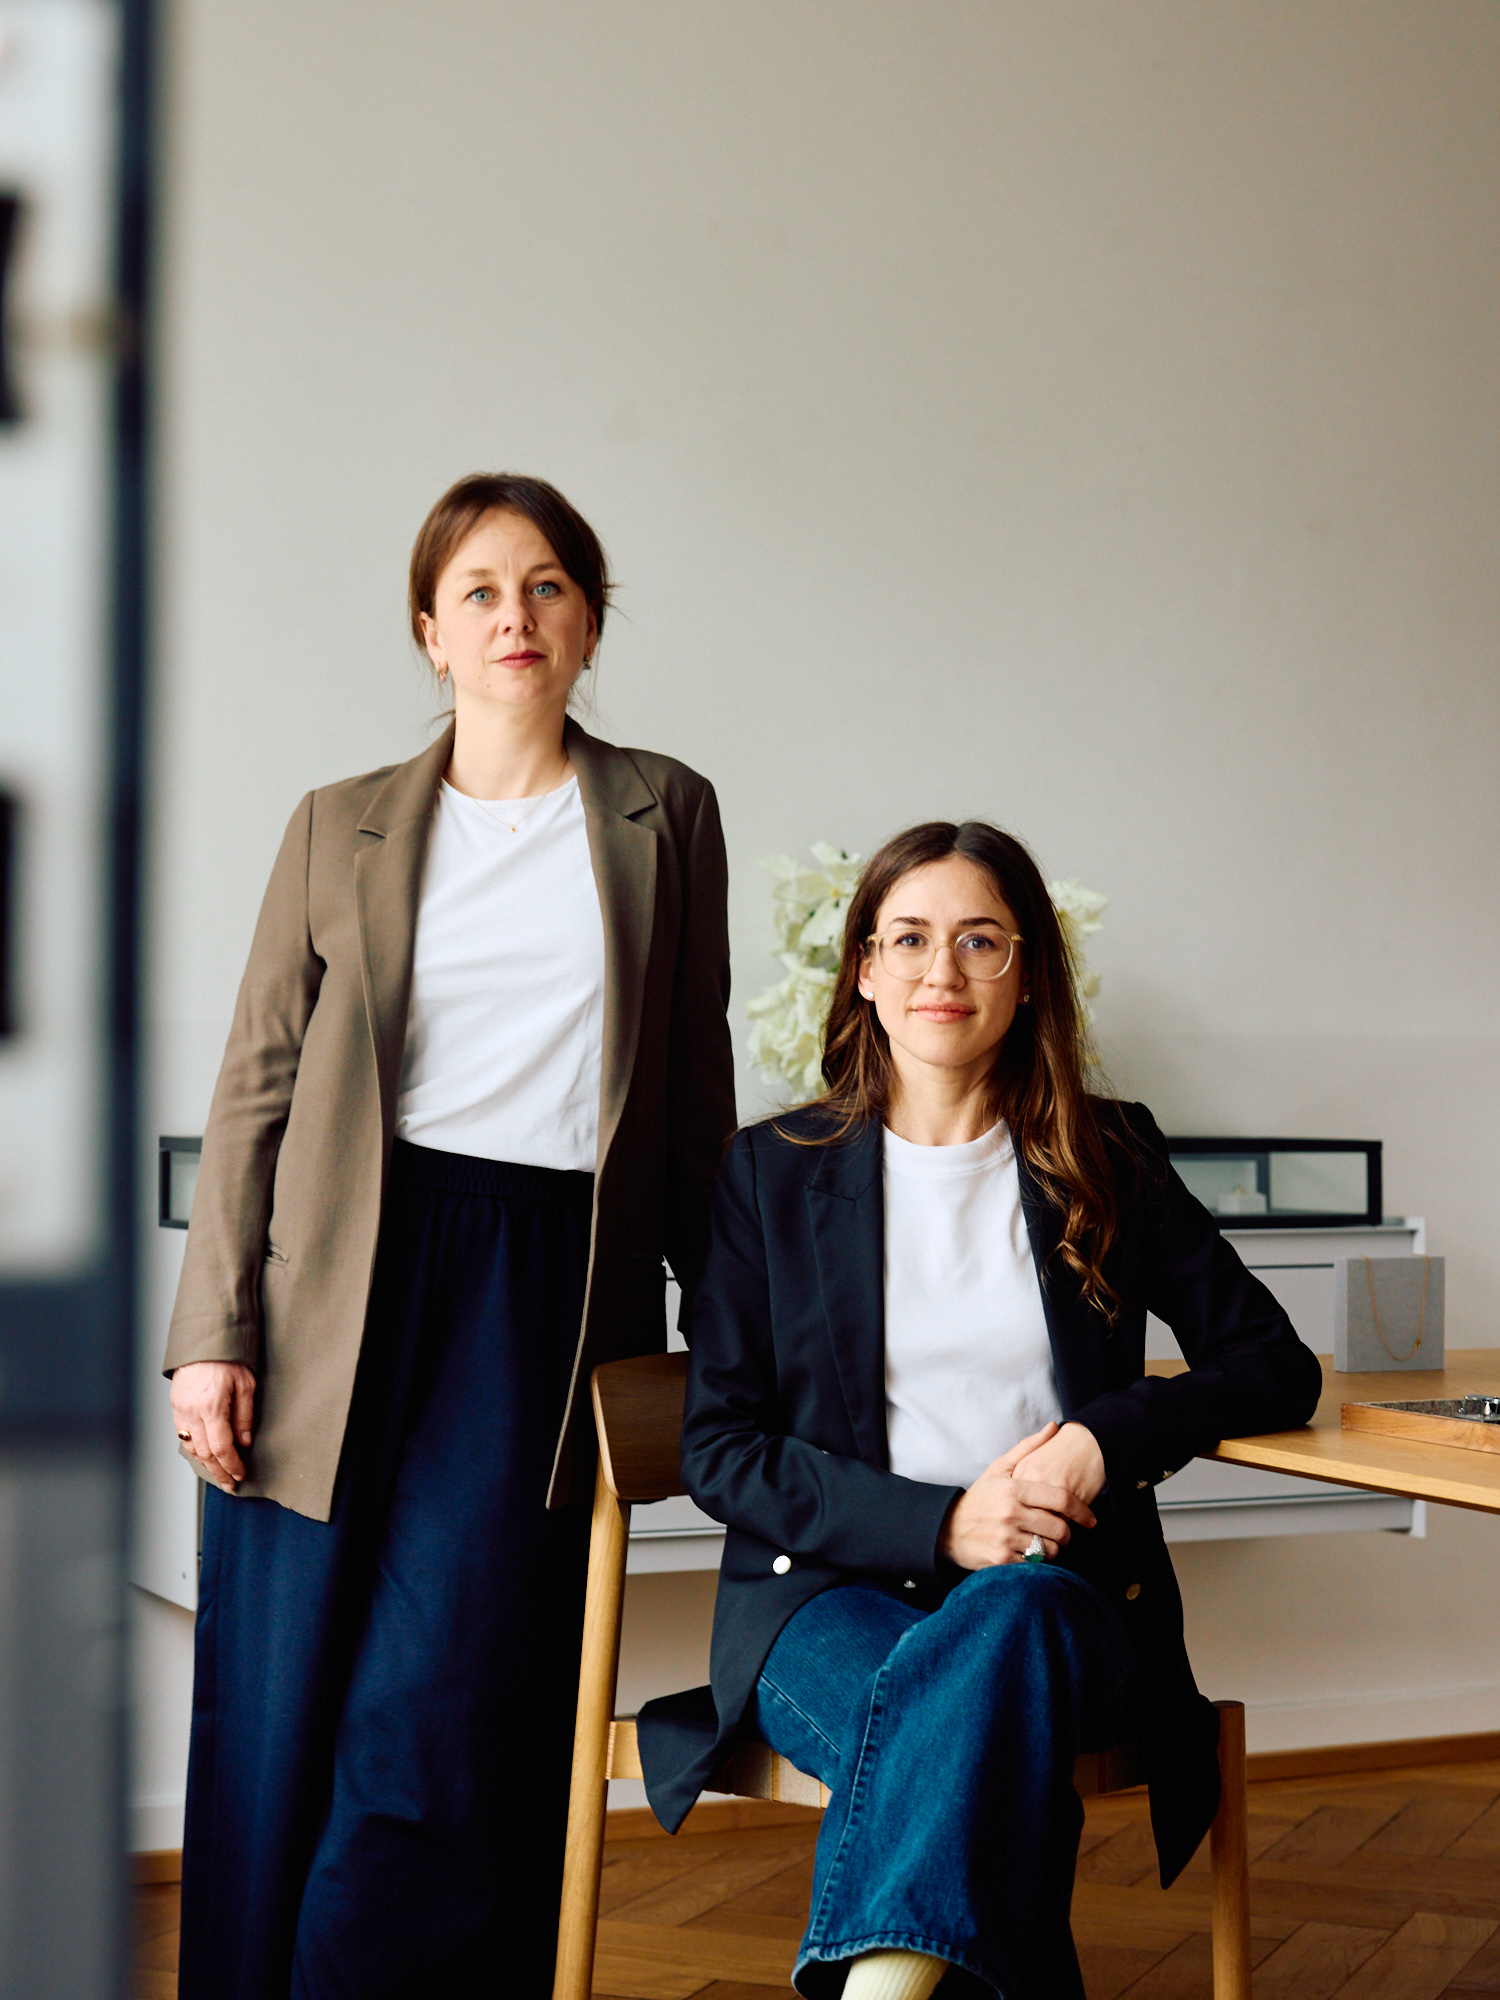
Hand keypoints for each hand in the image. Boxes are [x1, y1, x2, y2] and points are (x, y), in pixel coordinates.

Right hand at [169, 1362, 255, 1491]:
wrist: (204, 1341)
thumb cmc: (228, 1359)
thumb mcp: (246, 1384)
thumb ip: (244, 1415)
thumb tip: (244, 1442)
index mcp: (212, 1406)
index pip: (221, 1448)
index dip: (231, 1465)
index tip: (240, 1474)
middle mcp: (192, 1412)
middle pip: (205, 1453)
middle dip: (218, 1471)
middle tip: (230, 1484)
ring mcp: (181, 1410)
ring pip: (191, 1447)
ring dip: (205, 1464)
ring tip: (219, 1475)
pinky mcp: (175, 1406)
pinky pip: (182, 1435)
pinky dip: (194, 1449)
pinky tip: (204, 1456)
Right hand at [936, 1420, 1100, 1570]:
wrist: (947, 1529)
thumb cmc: (979, 1498)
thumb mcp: (999, 1469)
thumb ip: (1028, 1448)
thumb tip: (1054, 1426)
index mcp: (1013, 1489)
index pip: (1061, 1500)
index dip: (1082, 1511)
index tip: (1091, 1520)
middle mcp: (1010, 1513)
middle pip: (1060, 1528)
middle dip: (1068, 1533)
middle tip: (1065, 1533)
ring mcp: (1005, 1538)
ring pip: (1050, 1549)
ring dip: (1054, 1549)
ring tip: (1047, 1543)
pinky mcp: (1001, 1559)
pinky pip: (1034, 1564)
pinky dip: (1038, 1561)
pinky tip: (1031, 1553)